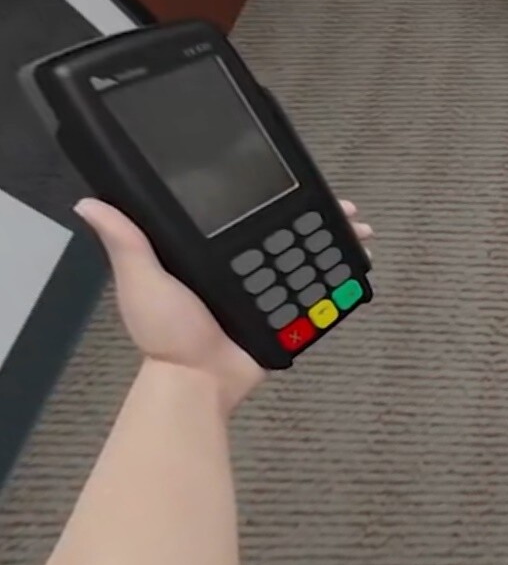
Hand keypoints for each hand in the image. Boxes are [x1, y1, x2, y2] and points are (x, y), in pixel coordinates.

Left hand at [75, 198, 375, 411]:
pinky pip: (315, 292)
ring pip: (308, 257)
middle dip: (320, 216)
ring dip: (337, 242)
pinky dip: (338, 278)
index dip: (276, 196)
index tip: (298, 182)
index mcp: (210, 251)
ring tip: (361, 232)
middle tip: (346, 207)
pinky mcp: (284, 315)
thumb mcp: (143, 281)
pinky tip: (357, 265)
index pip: (248, 213)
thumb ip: (127, 243)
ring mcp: (266, 290)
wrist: (197, 382)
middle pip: (287, 231)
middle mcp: (242, 265)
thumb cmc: (165, 334)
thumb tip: (90, 202)